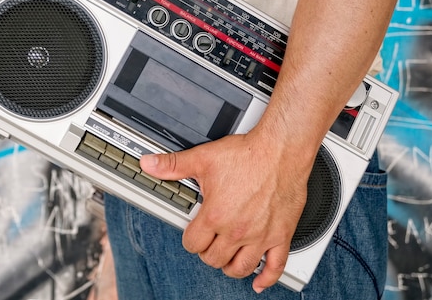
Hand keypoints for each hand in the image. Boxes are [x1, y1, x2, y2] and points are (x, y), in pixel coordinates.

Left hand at [140, 128, 315, 292]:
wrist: (281, 150)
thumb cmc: (248, 154)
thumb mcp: (204, 157)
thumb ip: (174, 165)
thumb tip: (150, 164)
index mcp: (216, 216)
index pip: (193, 244)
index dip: (190, 239)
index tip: (194, 234)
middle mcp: (237, 231)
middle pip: (214, 259)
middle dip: (208, 252)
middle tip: (210, 242)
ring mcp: (260, 236)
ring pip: (240, 268)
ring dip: (230, 266)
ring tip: (227, 257)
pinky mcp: (281, 235)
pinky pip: (275, 266)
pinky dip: (266, 278)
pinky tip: (259, 281)